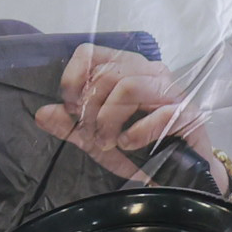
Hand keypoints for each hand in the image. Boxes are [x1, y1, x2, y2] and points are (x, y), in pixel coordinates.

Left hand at [33, 45, 204, 183]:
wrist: (177, 178)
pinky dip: (136, 133)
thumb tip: (42, 113)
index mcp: (127, 70)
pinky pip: (158, 113)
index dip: (73, 79)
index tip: (71, 108)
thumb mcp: (95, 141)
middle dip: (90, 110)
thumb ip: (69, 126)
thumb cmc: (139, 153)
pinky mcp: (188, 113)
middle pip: (107, 73)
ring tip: (107, 142)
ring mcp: (172, 91)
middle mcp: (151, 73)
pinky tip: (129, 145)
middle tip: (91, 137)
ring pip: (128, 86)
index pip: (91, 52)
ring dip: (109, 120)